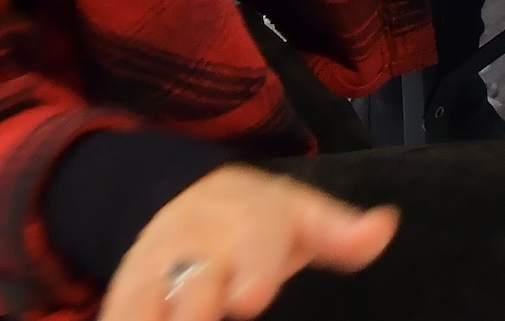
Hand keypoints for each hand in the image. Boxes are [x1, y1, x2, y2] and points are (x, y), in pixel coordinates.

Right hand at [100, 165, 395, 320]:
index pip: (251, 246)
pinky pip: (118, 315)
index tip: (249, 300)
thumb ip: (340, 231)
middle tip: (203, 320)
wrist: (183, 196)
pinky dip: (124, 320)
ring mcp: (153, 271)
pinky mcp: (124, 296)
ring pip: (143, 302)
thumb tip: (385, 226)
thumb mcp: (300, 215)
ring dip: (151, 316)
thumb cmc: (256, 218)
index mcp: (246, 225)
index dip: (251, 272)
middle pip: (192, 282)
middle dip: (195, 307)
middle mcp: (195, 247)